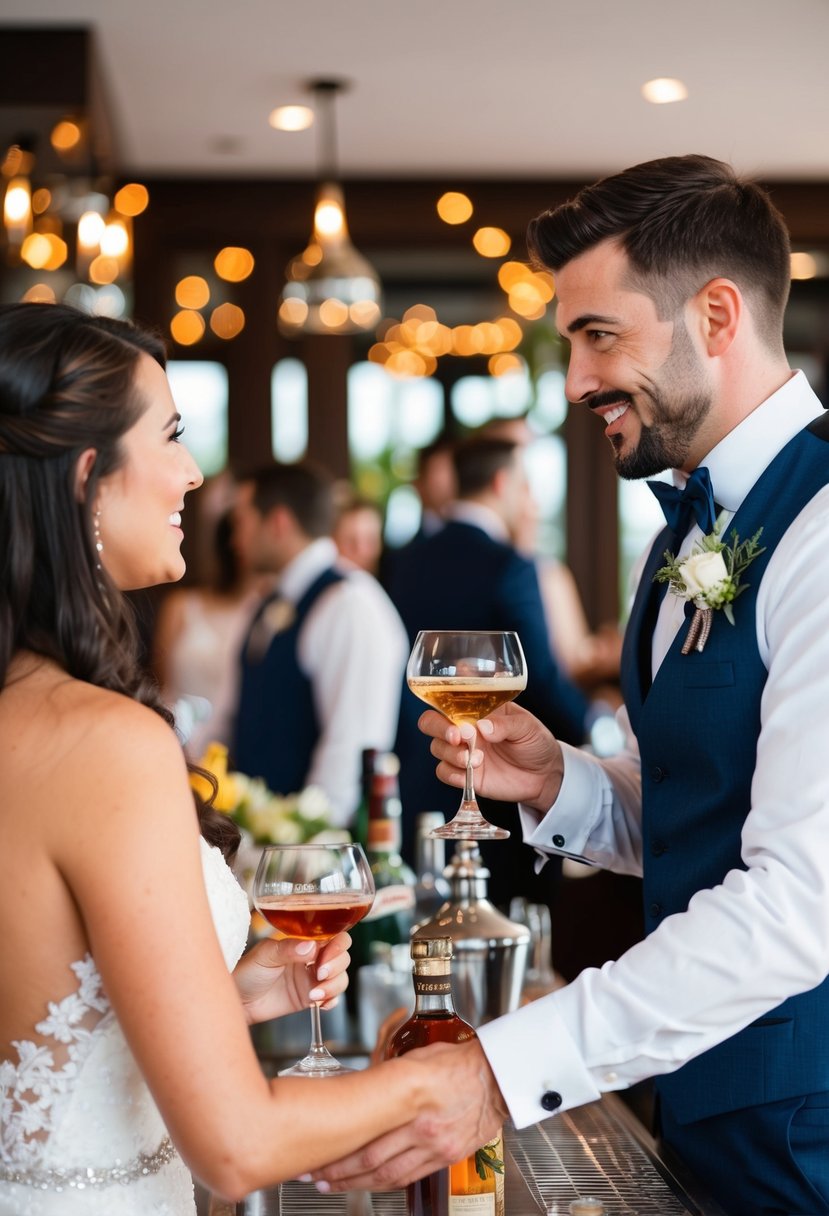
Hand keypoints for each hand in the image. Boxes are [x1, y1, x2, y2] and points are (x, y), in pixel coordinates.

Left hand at [233, 932, 350, 1025]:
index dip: (337, 945)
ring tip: (314, 994)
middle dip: (336, 966)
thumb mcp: (265, 955)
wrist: (238, 1001)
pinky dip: (332, 1000)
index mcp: (304, 942)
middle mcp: (312, 958)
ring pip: (340, 978)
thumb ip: (287, 949)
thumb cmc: (247, 971)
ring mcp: (312, 978)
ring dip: (334, 986)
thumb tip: (310, 946)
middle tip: (319, 974)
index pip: (334, 936)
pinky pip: (332, 997)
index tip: (324, 957)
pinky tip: (320, 1004)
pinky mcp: (310, 997)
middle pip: (342, 957)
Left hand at [311, 1039, 508, 1191]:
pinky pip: (411, 1177)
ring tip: (333, 1186)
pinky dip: (386, 1184)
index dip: (338, 1148)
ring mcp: (435, 1147)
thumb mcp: (417, 1061)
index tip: (317, 1152)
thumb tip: (363, 1089)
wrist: (498, 1077)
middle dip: (339, 1172)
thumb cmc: (460, 1062)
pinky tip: (370, 1185)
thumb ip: (390, 1079)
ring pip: (387, 1174)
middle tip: (314, 1176)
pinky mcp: (447, 1157)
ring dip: (356, 1183)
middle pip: (371, 1159)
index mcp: (412, 1102)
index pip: (366, 1134)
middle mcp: (422, 1130)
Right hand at [420, 702, 564, 812]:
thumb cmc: (536, 743)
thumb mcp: (528, 727)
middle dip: (439, 729)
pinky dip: (452, 773)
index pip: (449, 700)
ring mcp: (463, 752)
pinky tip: (469, 773)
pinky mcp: (465, 775)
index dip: (442, 703)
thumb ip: (506, 724)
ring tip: (477, 759)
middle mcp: (465, 729)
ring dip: (451, 754)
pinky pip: (443, 772)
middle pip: (431, 722)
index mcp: (477, 710)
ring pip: (437, 748)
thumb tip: (484, 726)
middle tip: (458, 737)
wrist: (545, 777)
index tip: (456, 716)